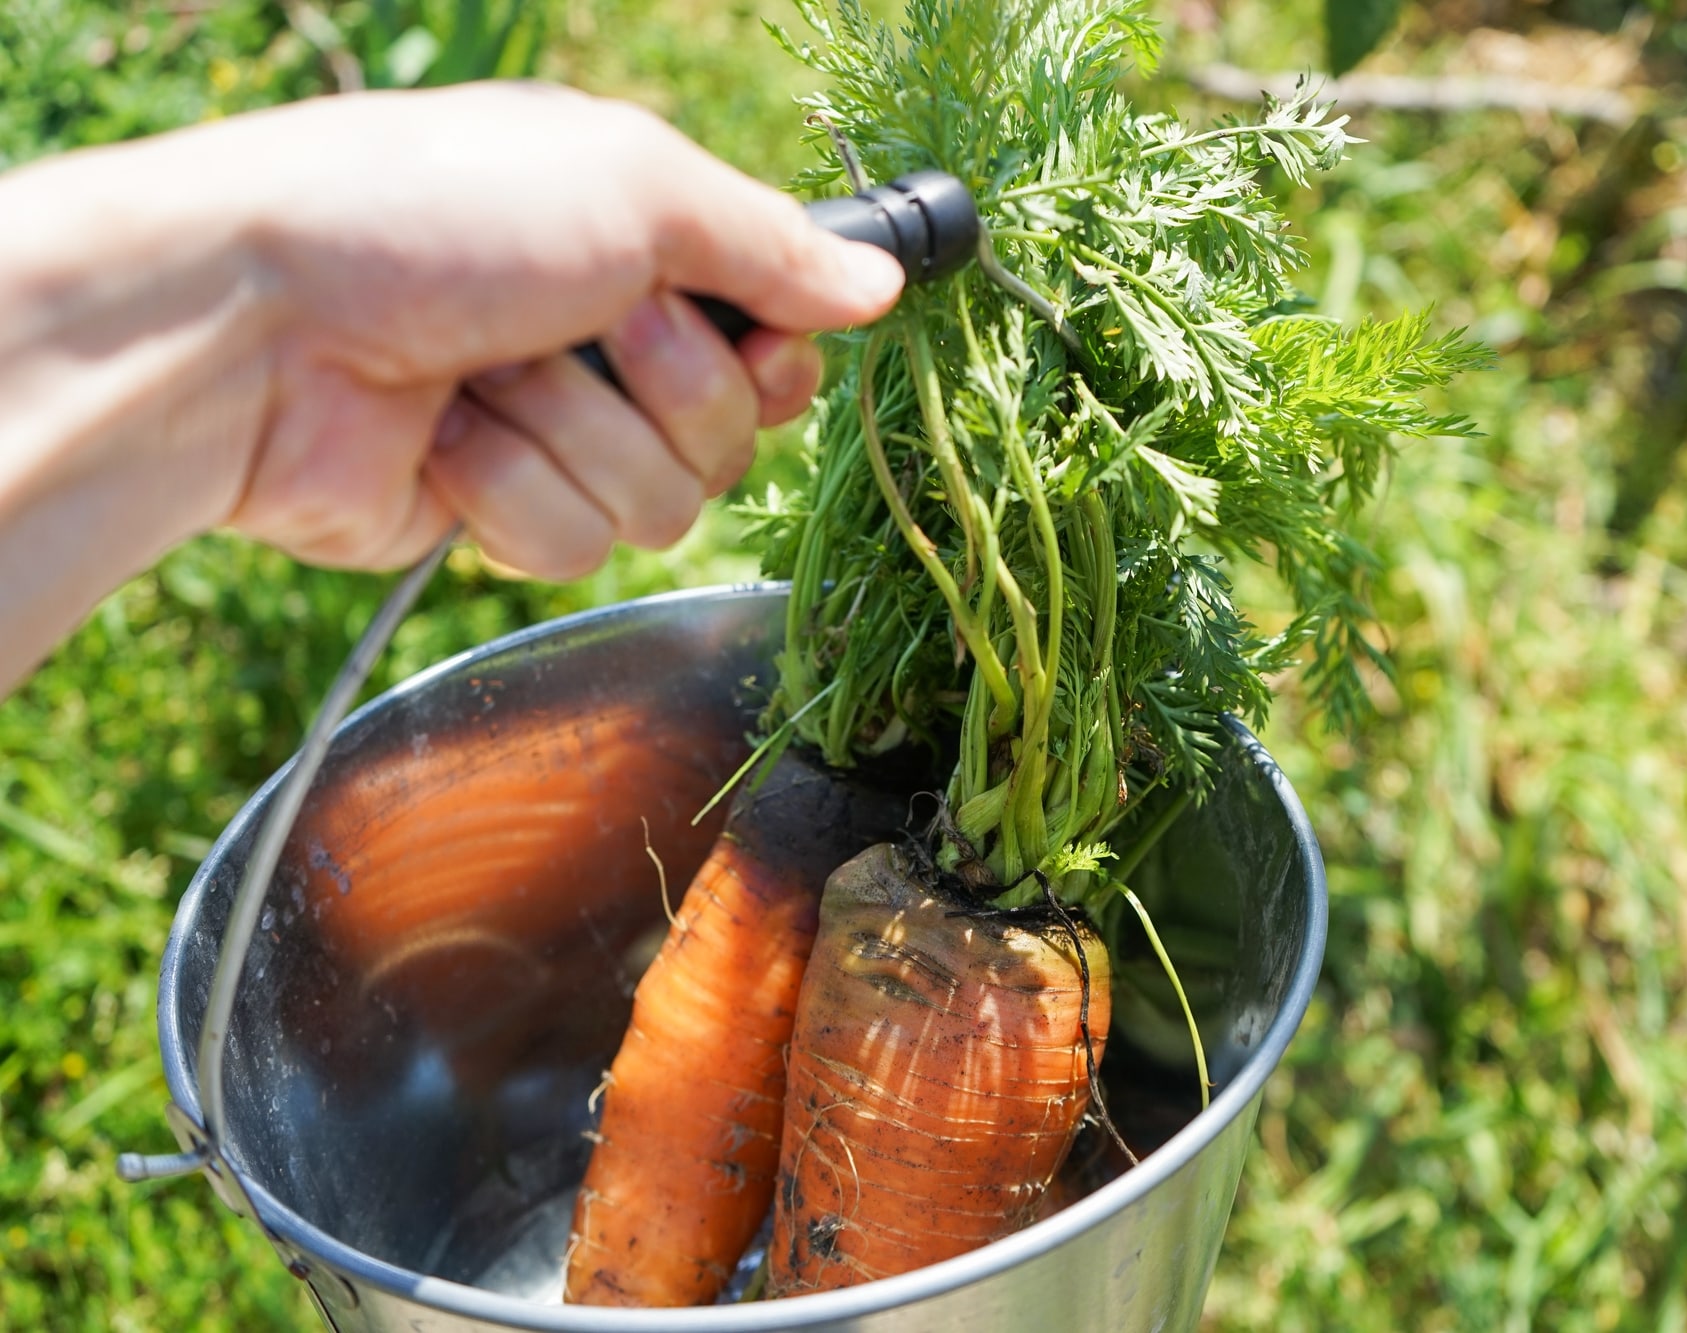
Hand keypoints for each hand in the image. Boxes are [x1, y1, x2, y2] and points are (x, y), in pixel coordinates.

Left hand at [222, 82, 905, 577]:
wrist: (253, 323)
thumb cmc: (434, 214)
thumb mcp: (631, 184)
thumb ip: (768, 245)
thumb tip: (878, 288)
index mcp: (642, 249)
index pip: (778, 342)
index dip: (776, 357)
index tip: (756, 339)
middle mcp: (606, 344)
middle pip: (736, 436)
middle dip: (669, 387)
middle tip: (586, 322)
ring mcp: (548, 434)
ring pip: (662, 505)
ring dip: (575, 432)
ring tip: (483, 373)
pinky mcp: (490, 517)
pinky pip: (573, 546)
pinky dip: (507, 488)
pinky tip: (439, 437)